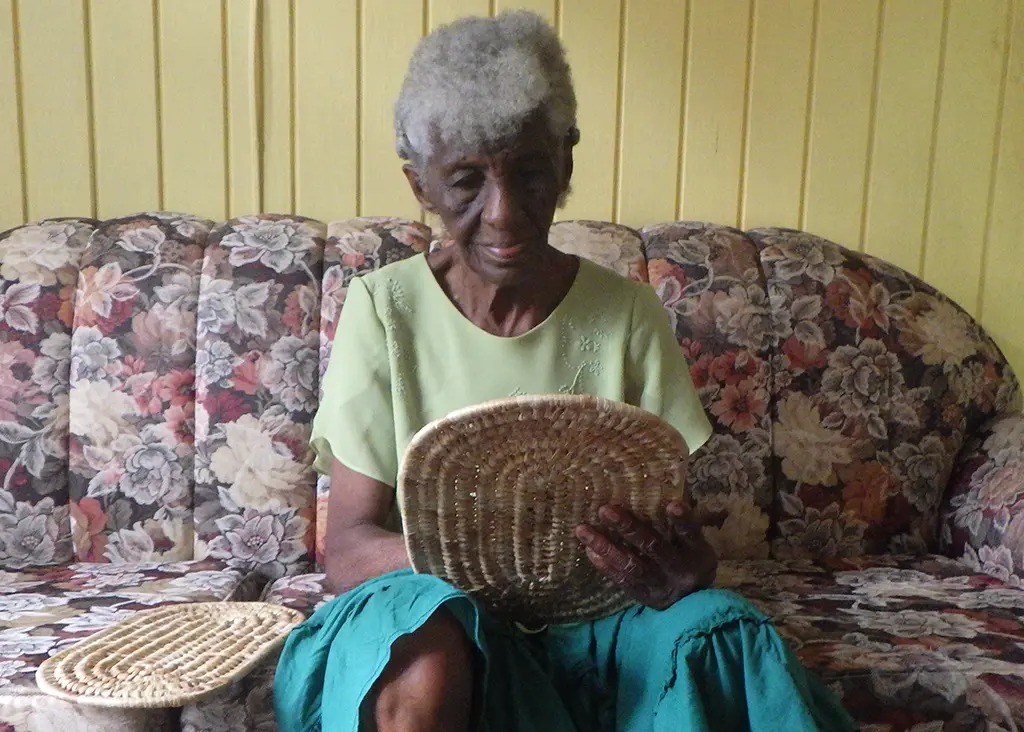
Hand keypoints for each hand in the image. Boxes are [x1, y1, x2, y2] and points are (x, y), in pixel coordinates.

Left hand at [575, 500, 716, 609]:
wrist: (692, 602)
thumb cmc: (690, 559)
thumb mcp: (696, 542)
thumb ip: (681, 520)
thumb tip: (663, 485)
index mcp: (696, 551)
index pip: (690, 534)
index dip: (682, 520)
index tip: (672, 504)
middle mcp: (677, 568)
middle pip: (654, 547)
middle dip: (629, 528)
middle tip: (605, 509)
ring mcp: (659, 584)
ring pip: (631, 565)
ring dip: (606, 547)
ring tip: (583, 530)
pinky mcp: (644, 595)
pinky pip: (622, 580)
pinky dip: (605, 565)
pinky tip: (589, 550)